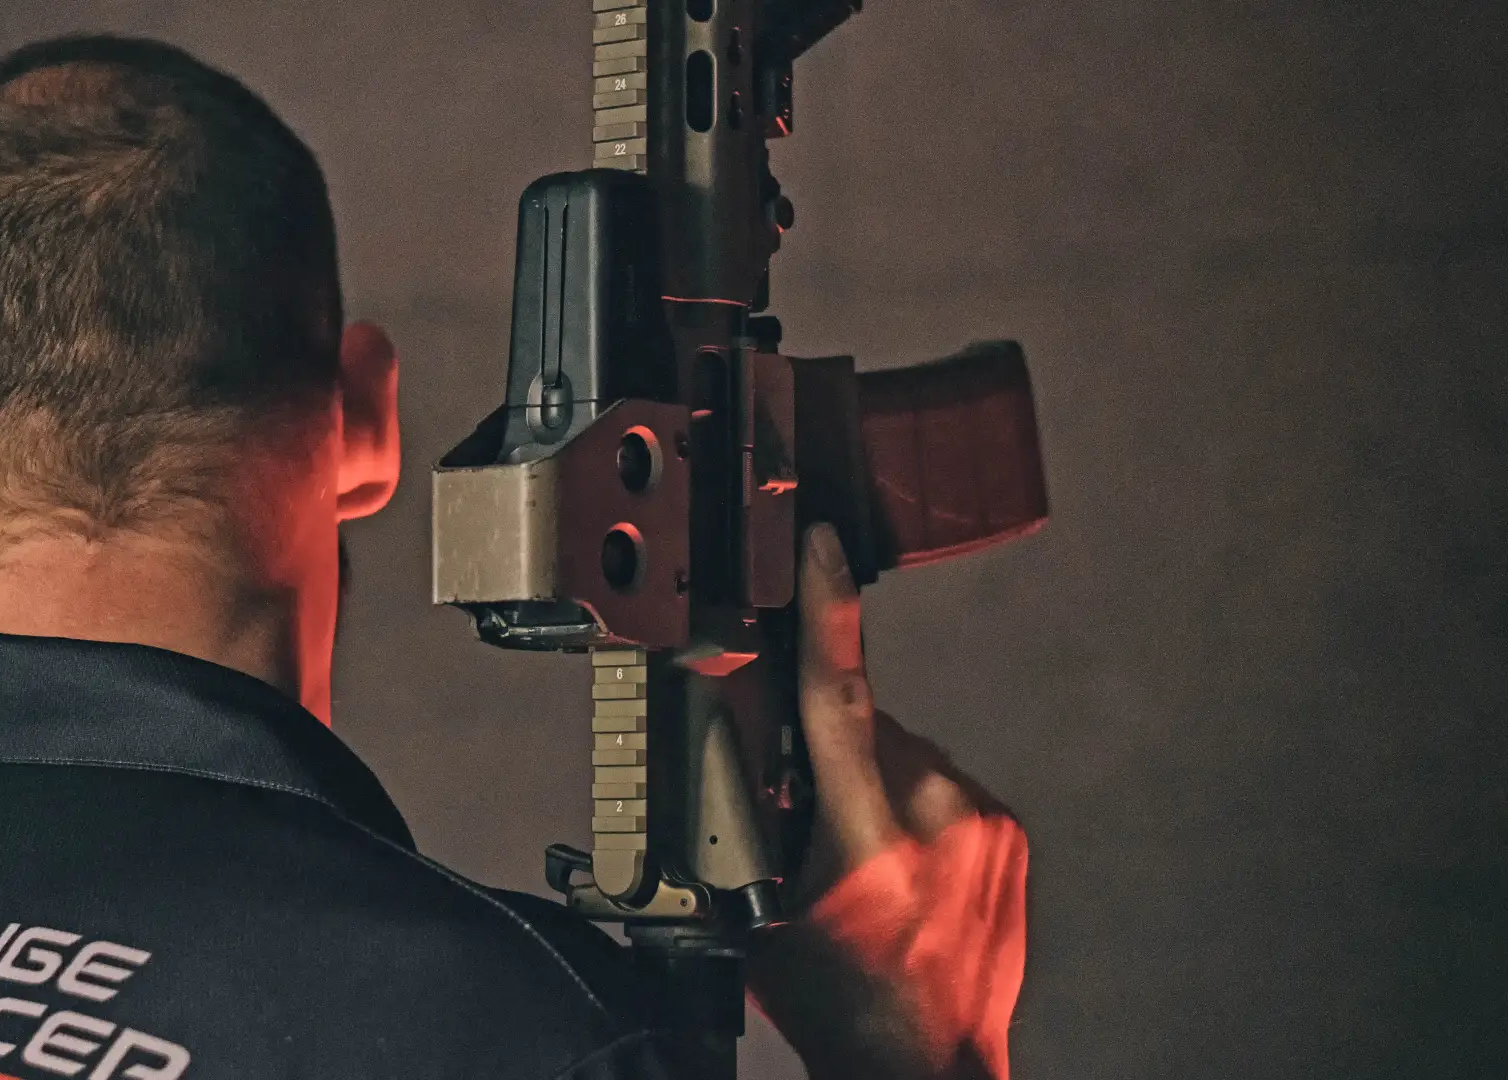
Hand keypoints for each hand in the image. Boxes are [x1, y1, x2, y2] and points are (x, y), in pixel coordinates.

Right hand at [748, 524, 1028, 1079]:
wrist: (927, 1067)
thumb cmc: (841, 1004)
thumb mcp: (763, 911)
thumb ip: (758, 824)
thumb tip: (747, 752)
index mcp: (866, 840)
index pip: (838, 697)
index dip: (826, 610)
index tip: (819, 544)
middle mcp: (935, 817)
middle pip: (861, 725)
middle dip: (822, 750)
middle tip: (801, 816)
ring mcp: (982, 821)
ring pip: (900, 751)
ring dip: (869, 778)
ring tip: (861, 858)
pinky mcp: (1008, 829)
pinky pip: (939, 781)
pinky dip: (911, 802)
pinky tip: (901, 861)